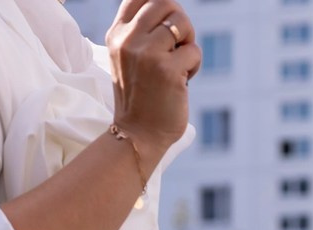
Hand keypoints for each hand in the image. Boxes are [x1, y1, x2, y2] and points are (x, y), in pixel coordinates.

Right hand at [107, 0, 201, 170]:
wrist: (138, 134)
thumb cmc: (141, 98)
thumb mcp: (129, 58)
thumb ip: (141, 33)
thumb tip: (171, 9)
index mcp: (117, 34)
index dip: (162, 5)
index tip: (169, 28)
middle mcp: (128, 39)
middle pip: (165, 2)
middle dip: (181, 21)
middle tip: (180, 46)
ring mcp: (147, 53)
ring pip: (181, 22)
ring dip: (189, 43)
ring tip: (181, 64)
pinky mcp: (167, 70)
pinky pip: (194, 51)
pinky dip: (194, 65)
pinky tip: (183, 81)